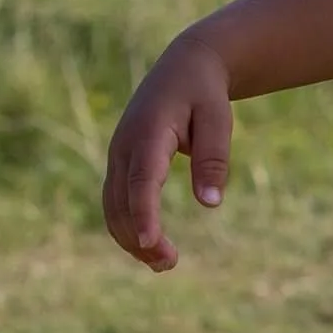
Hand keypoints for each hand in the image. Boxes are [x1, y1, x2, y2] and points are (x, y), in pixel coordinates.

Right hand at [102, 36, 233, 271]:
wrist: (184, 67)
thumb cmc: (204, 94)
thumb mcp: (218, 119)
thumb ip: (214, 159)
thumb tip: (210, 204)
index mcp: (149, 132)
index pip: (143, 179)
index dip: (145, 212)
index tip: (152, 241)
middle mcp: (125, 145)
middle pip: (122, 200)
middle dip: (140, 236)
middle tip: (170, 264)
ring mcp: (118, 155)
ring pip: (113, 205)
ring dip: (132, 237)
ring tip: (165, 264)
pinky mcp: (121, 163)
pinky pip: (117, 200)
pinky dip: (128, 226)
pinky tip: (150, 247)